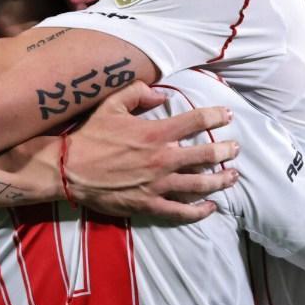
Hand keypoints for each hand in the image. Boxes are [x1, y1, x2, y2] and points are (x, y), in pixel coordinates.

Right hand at [64, 81, 240, 222]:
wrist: (69, 170)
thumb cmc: (91, 136)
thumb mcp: (112, 104)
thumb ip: (138, 92)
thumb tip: (162, 94)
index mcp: (156, 133)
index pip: (196, 120)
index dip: (217, 116)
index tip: (228, 116)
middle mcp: (162, 159)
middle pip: (206, 155)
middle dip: (226, 151)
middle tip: (235, 149)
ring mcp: (158, 185)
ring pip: (200, 185)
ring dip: (221, 180)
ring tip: (233, 176)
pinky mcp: (149, 205)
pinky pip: (181, 211)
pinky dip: (199, 211)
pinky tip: (211, 207)